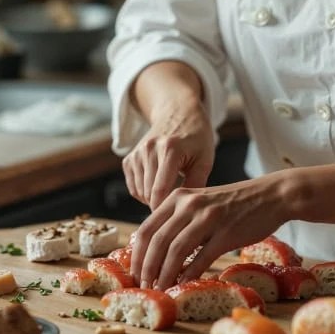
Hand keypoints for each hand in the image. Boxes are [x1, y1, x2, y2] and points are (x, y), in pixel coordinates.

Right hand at [122, 96, 215, 211]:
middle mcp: (150, 148)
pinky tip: (158, 186)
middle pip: (148, 193)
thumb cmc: (196, 138)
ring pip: (139, 192)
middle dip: (161, 205)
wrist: (178, 114)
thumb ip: (196, 184)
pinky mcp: (129, 157)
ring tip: (171, 193)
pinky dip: (143, 192)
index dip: (164, 209)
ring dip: (152, 199)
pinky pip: (133, 187)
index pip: (160, 189)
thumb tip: (186, 211)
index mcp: (170, 149)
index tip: (174, 219)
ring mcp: (137, 152)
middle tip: (177, 206)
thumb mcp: (205, 159)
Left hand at [130, 171, 289, 288]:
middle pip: (156, 241)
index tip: (135, 274)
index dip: (137, 255)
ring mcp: (207, 217)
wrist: (271, 195)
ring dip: (164, 275)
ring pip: (175, 251)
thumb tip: (158, 253)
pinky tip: (184, 284)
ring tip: (160, 290)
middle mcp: (189, 204)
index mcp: (179, 197)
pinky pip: (201, 258)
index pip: (146, 228)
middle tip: (144, 287)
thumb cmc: (235, 203)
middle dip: (146, 269)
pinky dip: (189, 275)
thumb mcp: (202, 204)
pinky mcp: (225, 233)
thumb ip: (180, 222)